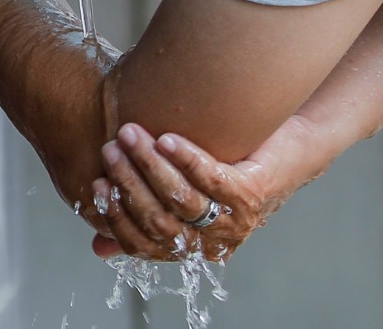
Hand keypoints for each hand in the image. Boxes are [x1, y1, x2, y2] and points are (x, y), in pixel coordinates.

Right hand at [89, 120, 323, 262]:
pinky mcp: (252, 194)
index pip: (143, 245)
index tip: (96, 186)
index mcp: (190, 246)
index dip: (117, 218)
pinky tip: (166, 139)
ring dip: (151, 166)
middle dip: (128, 184)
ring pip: (182, 199)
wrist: (286, 150)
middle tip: (110, 150)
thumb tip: (99, 247)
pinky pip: (211, 179)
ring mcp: (234, 220)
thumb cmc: (228, 169)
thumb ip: (143, 220)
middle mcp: (213, 241)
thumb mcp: (180, 197)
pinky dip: (185, 158)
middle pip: (159, 221)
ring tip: (130, 134)